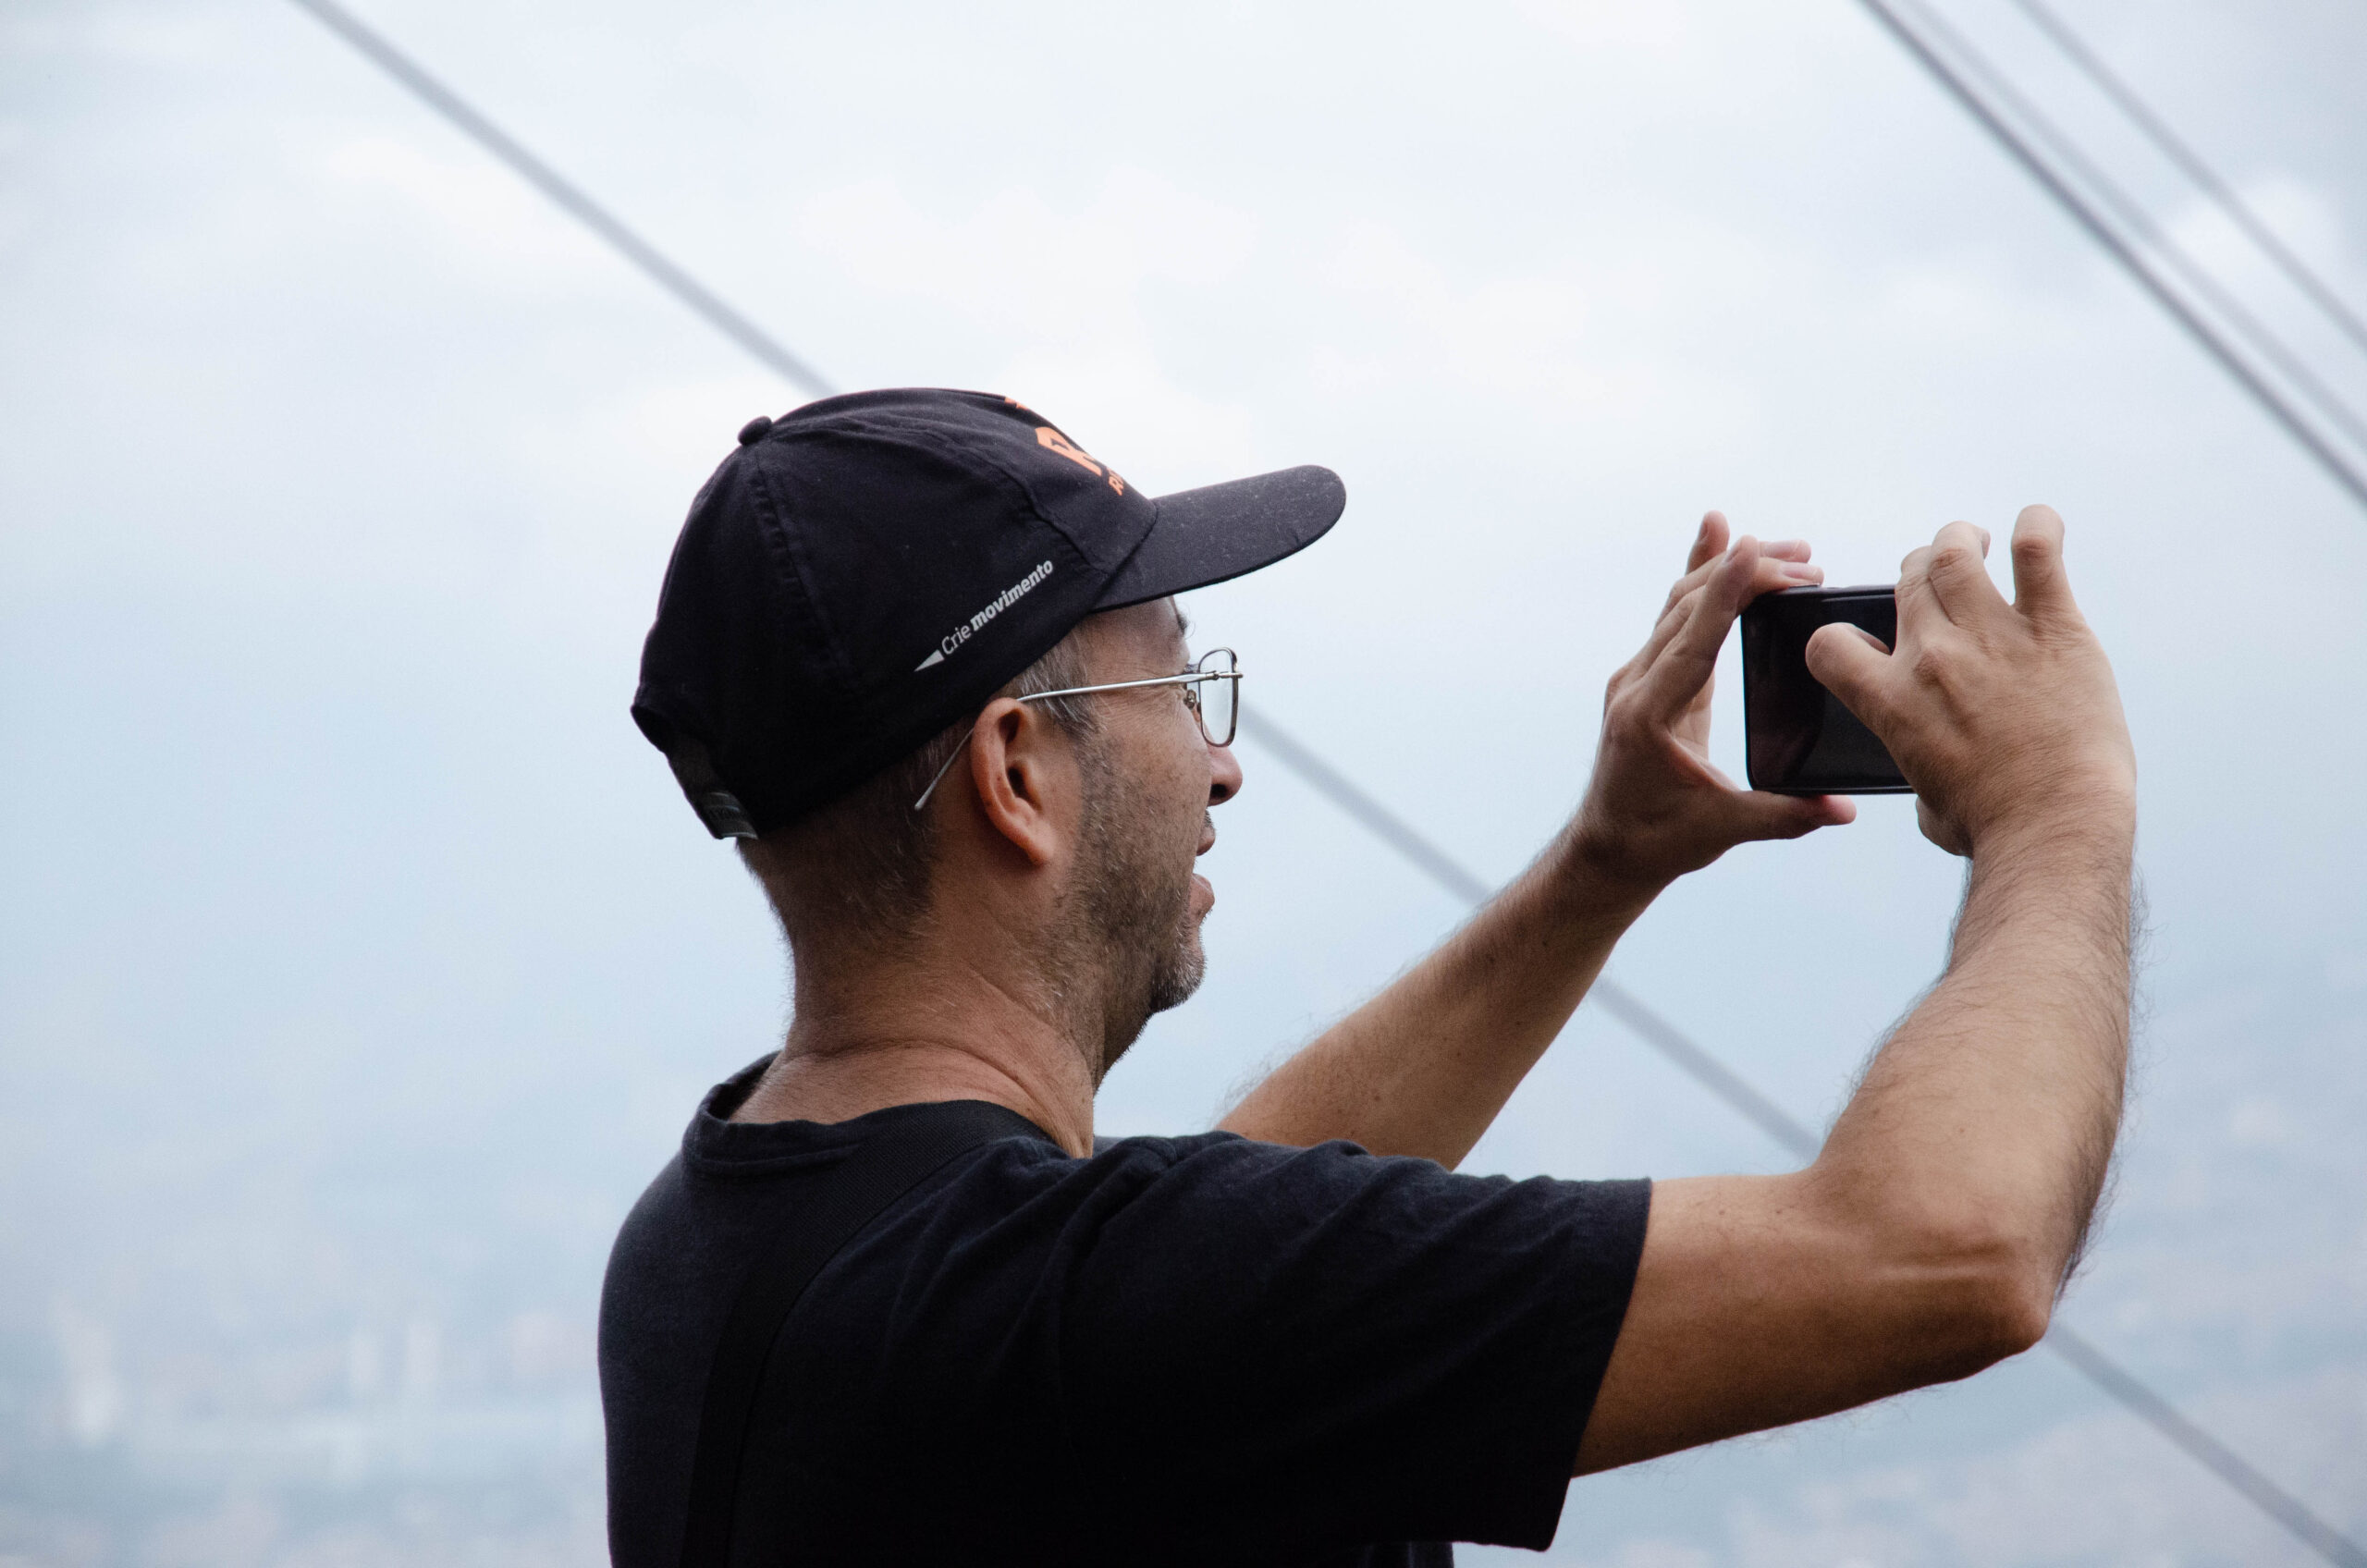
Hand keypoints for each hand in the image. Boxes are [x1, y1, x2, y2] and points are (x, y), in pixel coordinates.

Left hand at [1570, 512, 1855, 892]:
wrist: (1608, 848)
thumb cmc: (1657, 841)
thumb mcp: (1722, 831)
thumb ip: (1785, 817)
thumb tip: (1845, 810)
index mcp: (1648, 716)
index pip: (1692, 641)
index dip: (1725, 593)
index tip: (1754, 547)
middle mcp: (1635, 685)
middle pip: (1689, 609)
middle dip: (1747, 576)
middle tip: (1808, 563)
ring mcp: (1637, 676)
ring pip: (1681, 604)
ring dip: (1731, 573)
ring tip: (1792, 553)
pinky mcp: (1649, 675)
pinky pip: (1677, 616)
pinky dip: (1703, 579)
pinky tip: (1723, 538)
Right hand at [1805, 507, 2133, 857]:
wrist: (2054, 827)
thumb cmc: (1991, 827)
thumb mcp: (1925, 800)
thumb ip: (1916, 766)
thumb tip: (1929, 772)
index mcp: (1890, 700)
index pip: (1829, 643)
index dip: (1842, 637)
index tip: (1872, 640)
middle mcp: (1932, 656)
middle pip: (1906, 580)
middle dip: (1918, 570)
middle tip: (1943, 575)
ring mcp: (1992, 635)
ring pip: (1954, 551)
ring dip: (1959, 539)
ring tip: (1976, 542)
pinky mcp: (2054, 628)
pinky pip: (2037, 554)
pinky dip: (2037, 528)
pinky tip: (2037, 526)